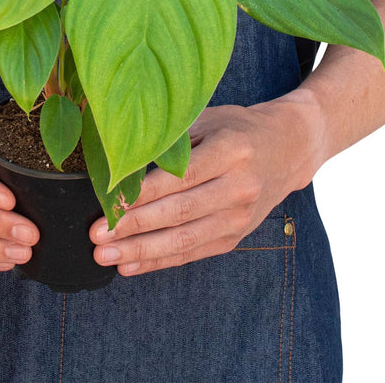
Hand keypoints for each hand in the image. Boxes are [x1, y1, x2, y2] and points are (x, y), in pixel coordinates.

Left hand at [90, 98, 319, 275]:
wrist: (288, 148)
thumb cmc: (237, 127)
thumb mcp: (208, 118)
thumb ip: (172, 138)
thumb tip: (121, 157)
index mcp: (231, 151)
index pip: (182, 177)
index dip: (145, 194)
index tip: (111, 203)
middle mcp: (240, 187)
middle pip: (180, 212)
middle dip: (134, 227)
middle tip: (97, 235)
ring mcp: (240, 217)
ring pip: (185, 240)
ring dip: (141, 251)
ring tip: (105, 256)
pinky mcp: (236, 237)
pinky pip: (193, 253)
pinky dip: (160, 261)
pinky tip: (131, 266)